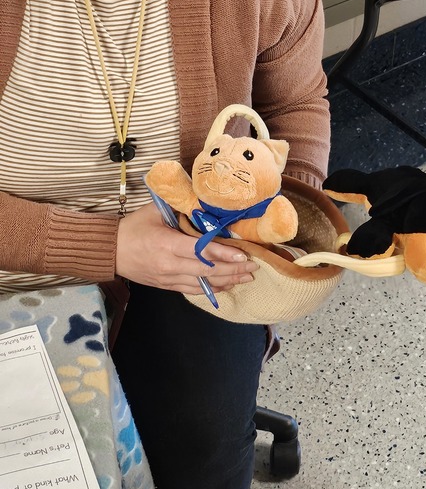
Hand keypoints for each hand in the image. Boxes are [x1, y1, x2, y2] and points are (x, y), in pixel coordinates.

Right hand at [115, 202, 258, 292]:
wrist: (109, 251)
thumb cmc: (133, 227)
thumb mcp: (154, 210)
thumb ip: (180, 205)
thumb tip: (204, 199)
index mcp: (167, 244)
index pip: (201, 250)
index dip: (224, 253)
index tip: (244, 255)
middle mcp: (170, 265)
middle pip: (207, 270)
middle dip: (233, 269)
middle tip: (254, 267)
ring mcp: (168, 278)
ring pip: (203, 283)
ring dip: (227, 281)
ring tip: (246, 278)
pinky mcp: (166, 286)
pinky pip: (192, 290)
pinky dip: (211, 289)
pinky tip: (226, 286)